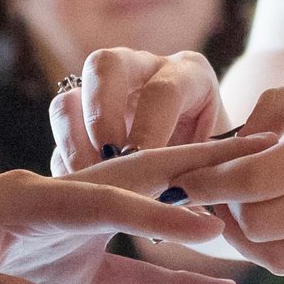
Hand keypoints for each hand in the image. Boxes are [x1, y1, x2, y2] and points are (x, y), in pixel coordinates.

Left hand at [0, 139, 275, 283]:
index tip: (205, 227)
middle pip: (140, 179)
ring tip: (260, 204)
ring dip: (201, 215)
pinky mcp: (70, 267)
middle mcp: (57, 206)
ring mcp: (69, 235)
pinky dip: (173, 282)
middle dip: (200, 164)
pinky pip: (131, 276)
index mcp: (27, 199)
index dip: (154, 213)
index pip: (103, 201)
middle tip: (262, 144)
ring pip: (147, 220)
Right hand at [50, 48, 228, 171]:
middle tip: (108, 159)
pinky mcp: (82, 111)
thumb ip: (211, 179)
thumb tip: (204, 218)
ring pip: (74, 88)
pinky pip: (61, 121)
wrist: (203, 165)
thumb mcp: (222, 169)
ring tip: (86, 177)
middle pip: (108, 65)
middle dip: (101, 114)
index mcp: (190, 77)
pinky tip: (80, 185)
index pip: (164, 91)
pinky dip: (66, 152)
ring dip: (74, 134)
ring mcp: (108, 87)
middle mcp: (146, 70)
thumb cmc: (218, 170)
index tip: (144, 166)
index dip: (150, 130)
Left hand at [172, 64, 283, 276]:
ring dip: (247, 238)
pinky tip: (275, 221)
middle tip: (211, 187)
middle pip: (258, 225)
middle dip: (223, 210)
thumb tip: (236, 133)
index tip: (186, 173)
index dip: (210, 181)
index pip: (254, 179)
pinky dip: (280, 249)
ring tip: (237, 208)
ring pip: (279, 257)